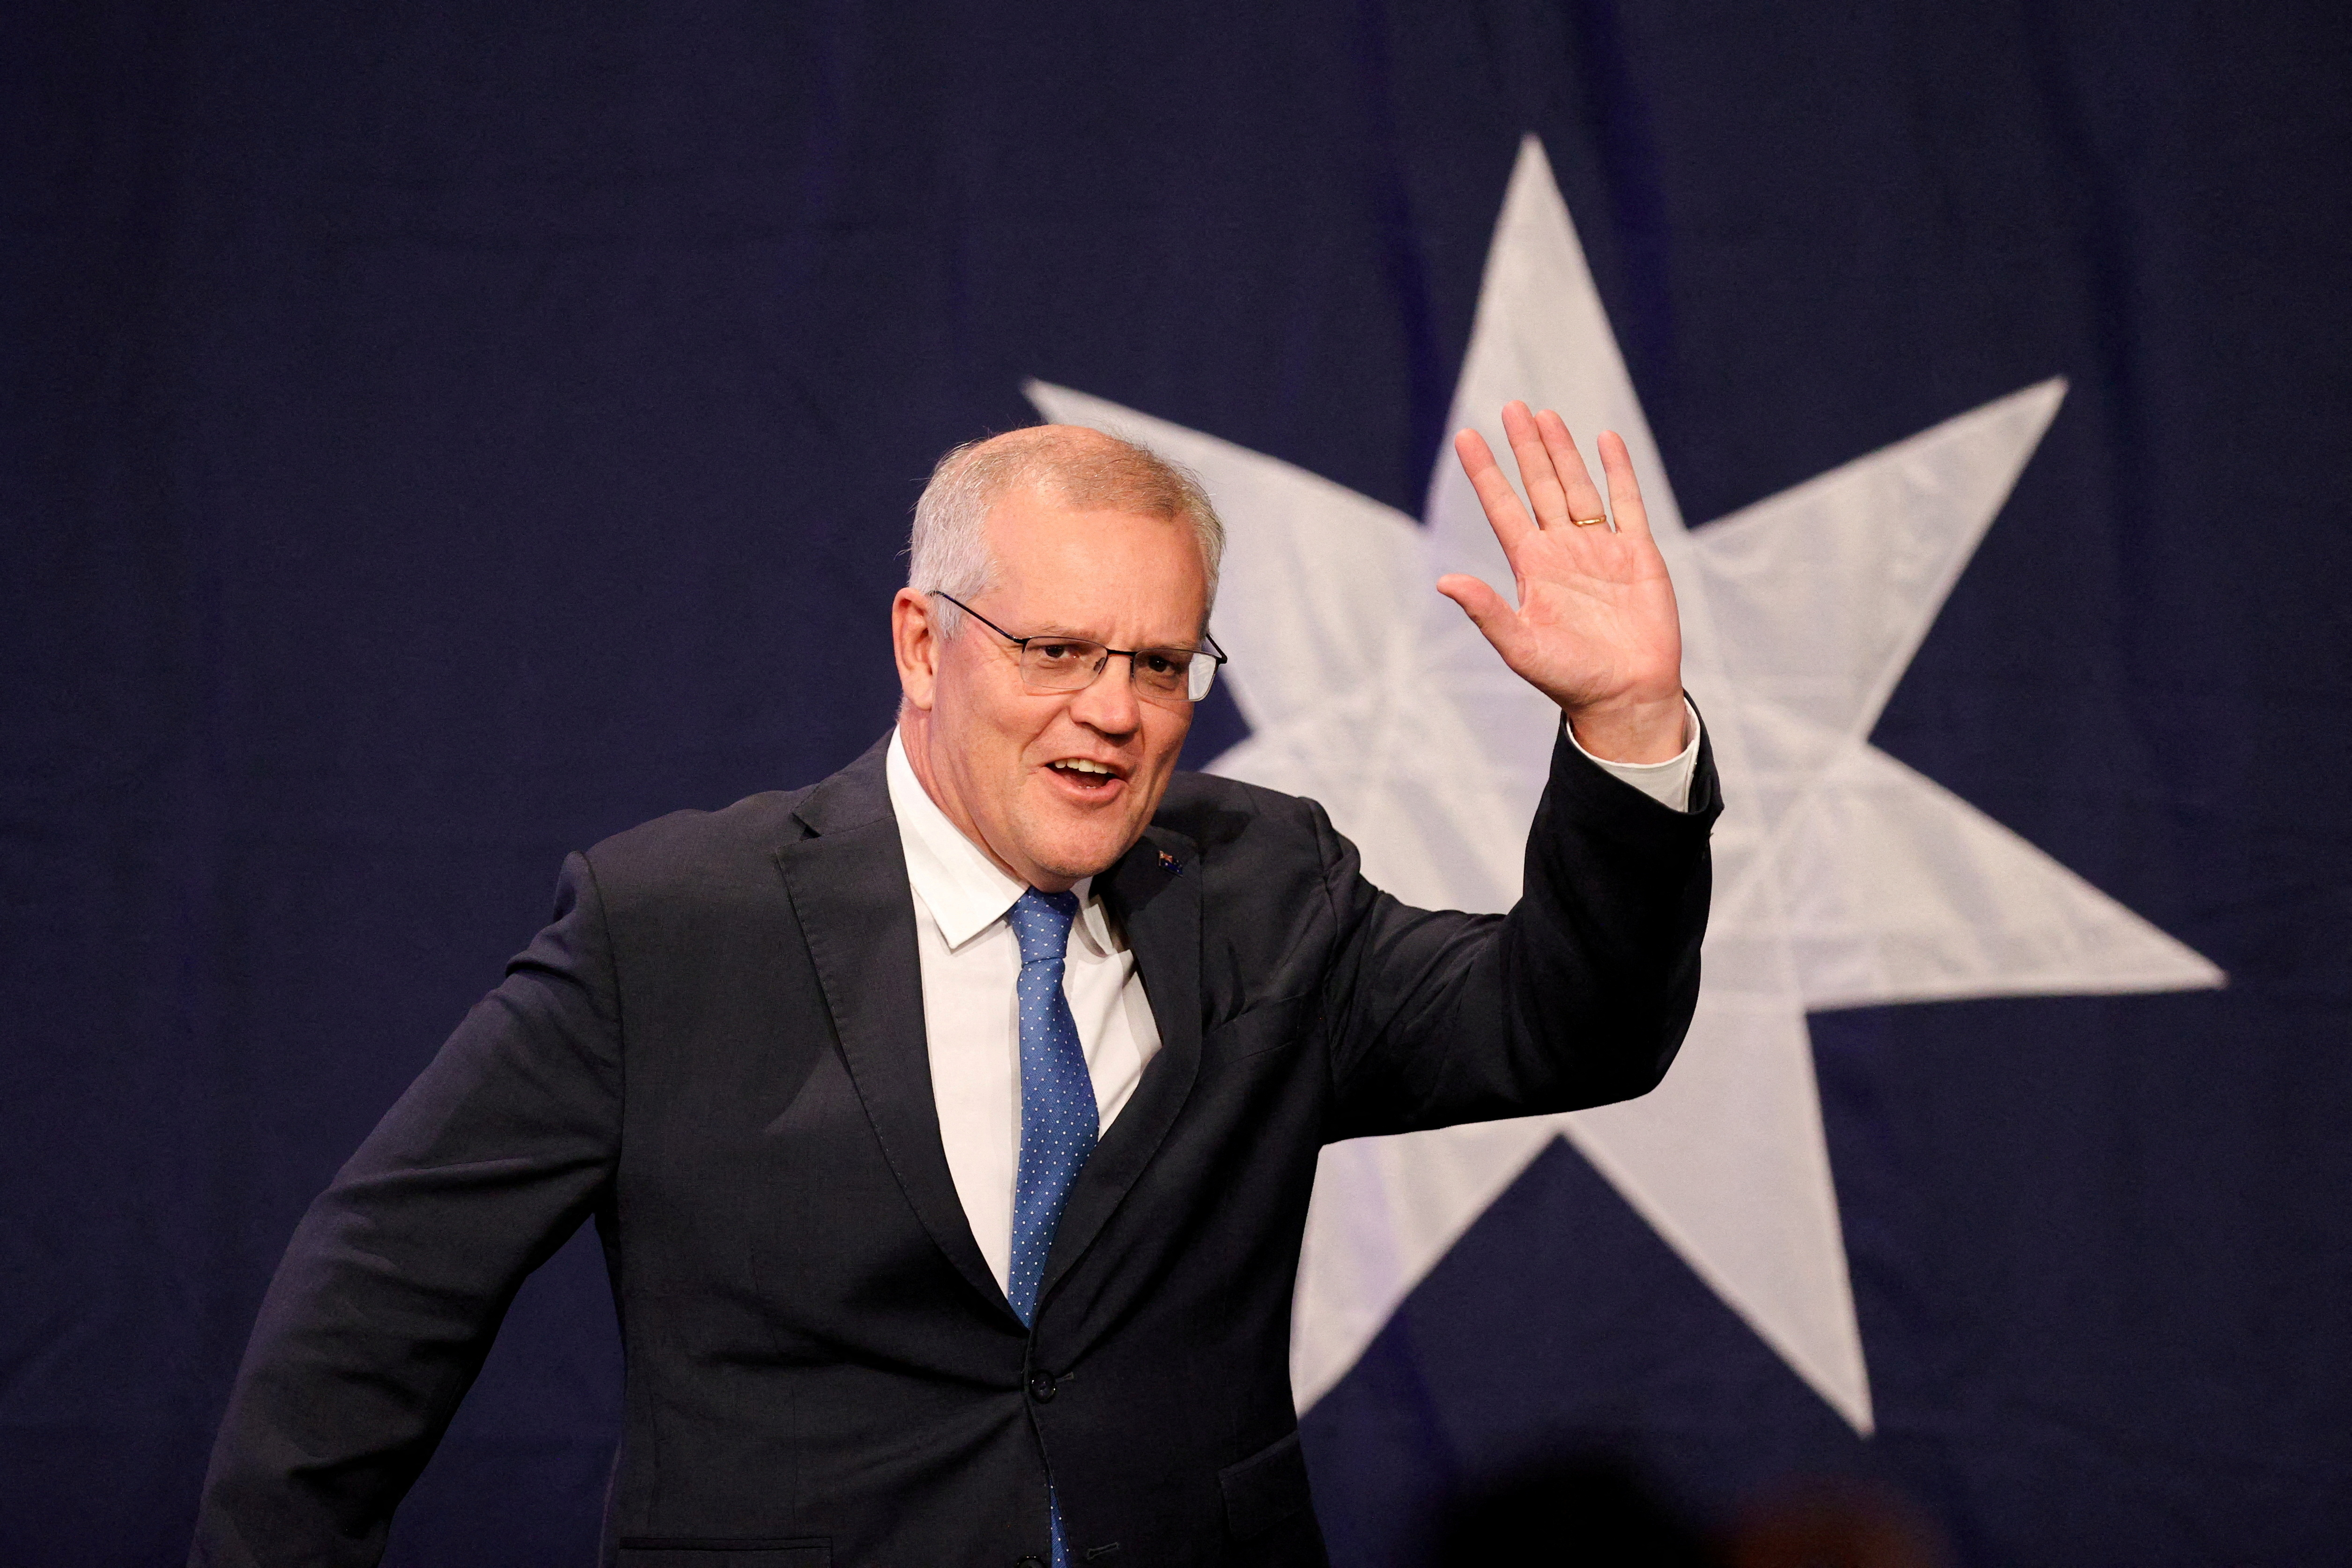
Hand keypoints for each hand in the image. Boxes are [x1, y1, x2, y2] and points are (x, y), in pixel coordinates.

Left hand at [1438, 401, 1686, 763]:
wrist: (1626, 696)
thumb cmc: (1570, 678)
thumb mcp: (1520, 645)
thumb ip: (1486, 610)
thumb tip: (1444, 581)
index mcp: (1532, 567)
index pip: (1502, 507)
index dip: (1485, 472)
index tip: (1465, 436)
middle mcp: (1562, 551)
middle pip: (1540, 486)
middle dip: (1525, 447)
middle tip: (1511, 407)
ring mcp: (1600, 549)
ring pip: (1578, 486)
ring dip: (1562, 451)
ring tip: (1545, 414)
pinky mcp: (1637, 554)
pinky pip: (1626, 503)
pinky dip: (1617, 471)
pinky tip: (1605, 441)